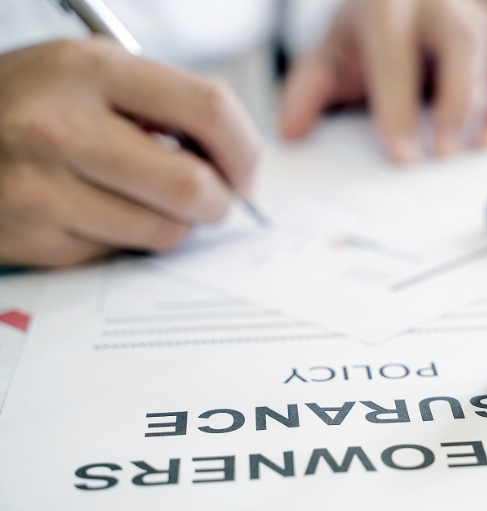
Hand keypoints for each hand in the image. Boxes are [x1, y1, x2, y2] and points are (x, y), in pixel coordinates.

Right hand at [0, 39, 260, 266]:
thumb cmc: (29, 103)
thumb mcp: (91, 73)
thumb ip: (164, 104)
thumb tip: (235, 162)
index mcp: (89, 70)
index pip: (208, 109)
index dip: (244, 149)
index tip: (247, 171)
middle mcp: (61, 127)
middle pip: (191, 186)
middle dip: (219, 202)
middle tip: (215, 200)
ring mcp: (42, 189)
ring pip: (163, 231)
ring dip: (174, 224)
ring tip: (148, 201)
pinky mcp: (33, 239)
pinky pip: (119, 254)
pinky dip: (126, 240)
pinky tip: (100, 213)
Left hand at [280, 0, 486, 162]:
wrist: (397, 10)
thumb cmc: (366, 41)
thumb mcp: (330, 60)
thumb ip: (308, 91)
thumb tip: (291, 132)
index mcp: (387, 4)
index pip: (394, 51)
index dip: (398, 105)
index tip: (401, 156)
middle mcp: (441, 2)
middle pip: (463, 40)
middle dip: (458, 100)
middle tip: (447, 153)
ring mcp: (482, 13)